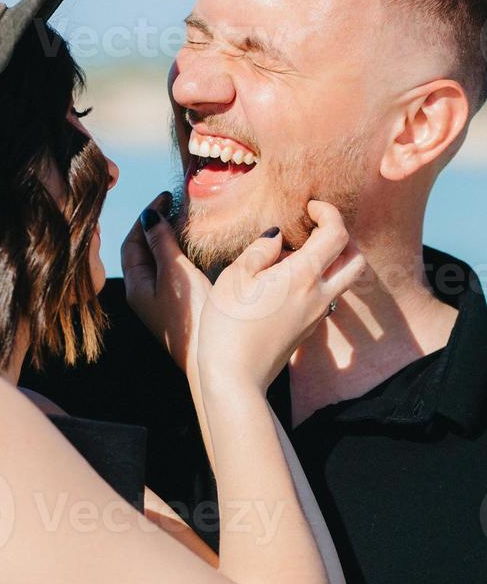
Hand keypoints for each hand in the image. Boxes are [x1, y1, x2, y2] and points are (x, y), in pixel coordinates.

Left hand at [121, 192, 210, 377]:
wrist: (211, 359)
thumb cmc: (191, 317)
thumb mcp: (175, 272)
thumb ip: (162, 242)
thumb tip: (150, 216)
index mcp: (136, 285)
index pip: (132, 241)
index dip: (147, 216)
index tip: (165, 197)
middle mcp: (145, 294)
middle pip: (144, 250)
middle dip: (157, 225)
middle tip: (176, 204)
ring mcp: (162, 302)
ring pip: (160, 261)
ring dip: (170, 239)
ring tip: (186, 219)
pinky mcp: (180, 308)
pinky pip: (174, 272)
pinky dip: (181, 254)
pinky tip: (197, 248)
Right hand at [198, 201, 365, 393]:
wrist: (236, 377)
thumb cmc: (229, 324)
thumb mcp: (235, 277)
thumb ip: (260, 250)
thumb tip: (277, 236)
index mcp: (303, 275)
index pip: (338, 234)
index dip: (329, 212)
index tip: (310, 207)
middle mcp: (319, 294)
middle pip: (355, 259)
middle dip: (343, 237)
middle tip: (316, 229)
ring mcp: (317, 315)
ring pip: (343, 279)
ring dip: (332, 260)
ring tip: (297, 254)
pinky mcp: (308, 329)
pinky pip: (326, 295)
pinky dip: (318, 279)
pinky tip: (286, 281)